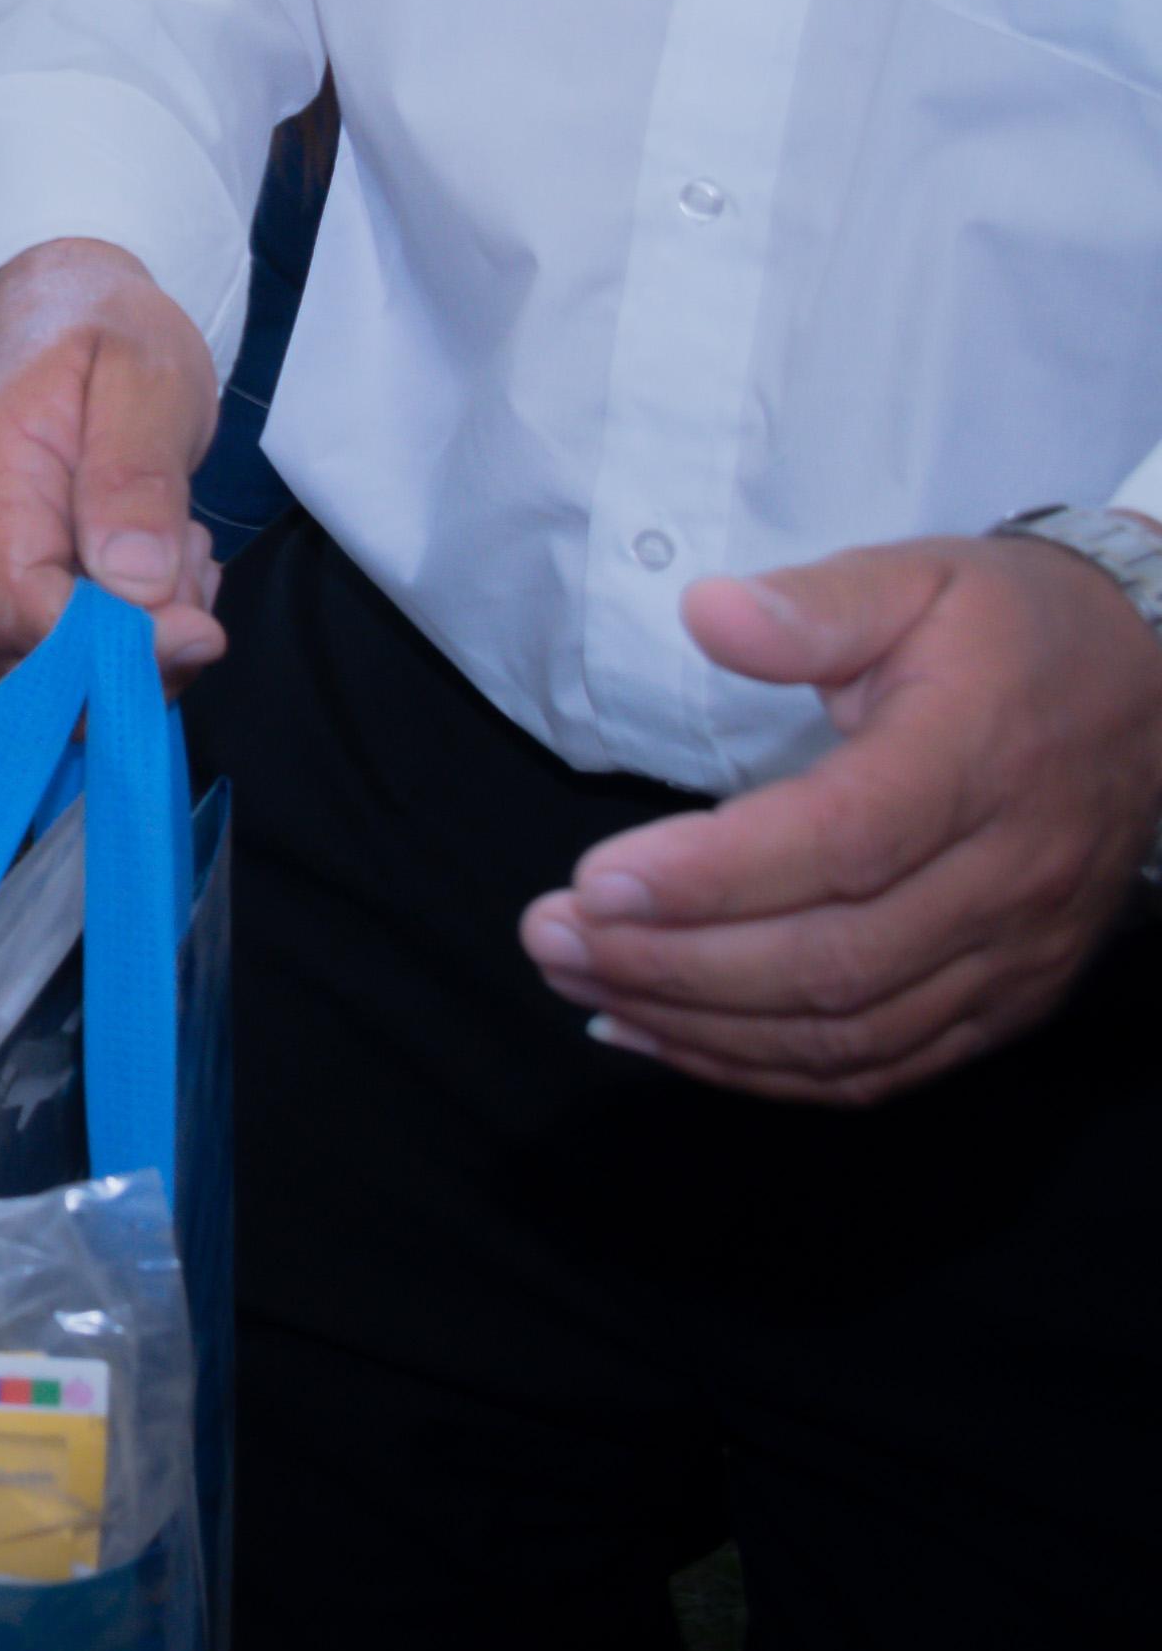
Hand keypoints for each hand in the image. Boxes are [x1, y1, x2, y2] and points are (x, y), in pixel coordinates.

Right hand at [0, 236, 225, 682]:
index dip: (111, 647)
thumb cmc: (107, 334)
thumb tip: (135, 584)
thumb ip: (138, 479)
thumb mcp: (147, 381)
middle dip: (135, 648)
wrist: (64, 308)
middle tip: (197, 570)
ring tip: (176, 548)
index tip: (201, 626)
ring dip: (135, 638)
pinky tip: (150, 566)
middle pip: (30, 656)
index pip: (22, 610)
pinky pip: (51, 647)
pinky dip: (120, 631)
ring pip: (45, 666)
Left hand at [523, 534, 1161, 1104]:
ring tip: (580, 982)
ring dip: (700, 1025)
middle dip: (675, 963)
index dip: (713, 876)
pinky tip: (661, 1034)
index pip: (840, 843)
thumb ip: (812, 604)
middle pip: (833, 959)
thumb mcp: (917, 579)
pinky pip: (882, 1065)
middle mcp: (1004, 876)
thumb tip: (708, 612)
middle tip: (549, 936)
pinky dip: (765, 1071)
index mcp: (977, 761)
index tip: (594, 881)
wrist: (1158, 694)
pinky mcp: (1007, 1001)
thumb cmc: (1014, 632)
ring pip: (850, 1031)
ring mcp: (1013, 954)